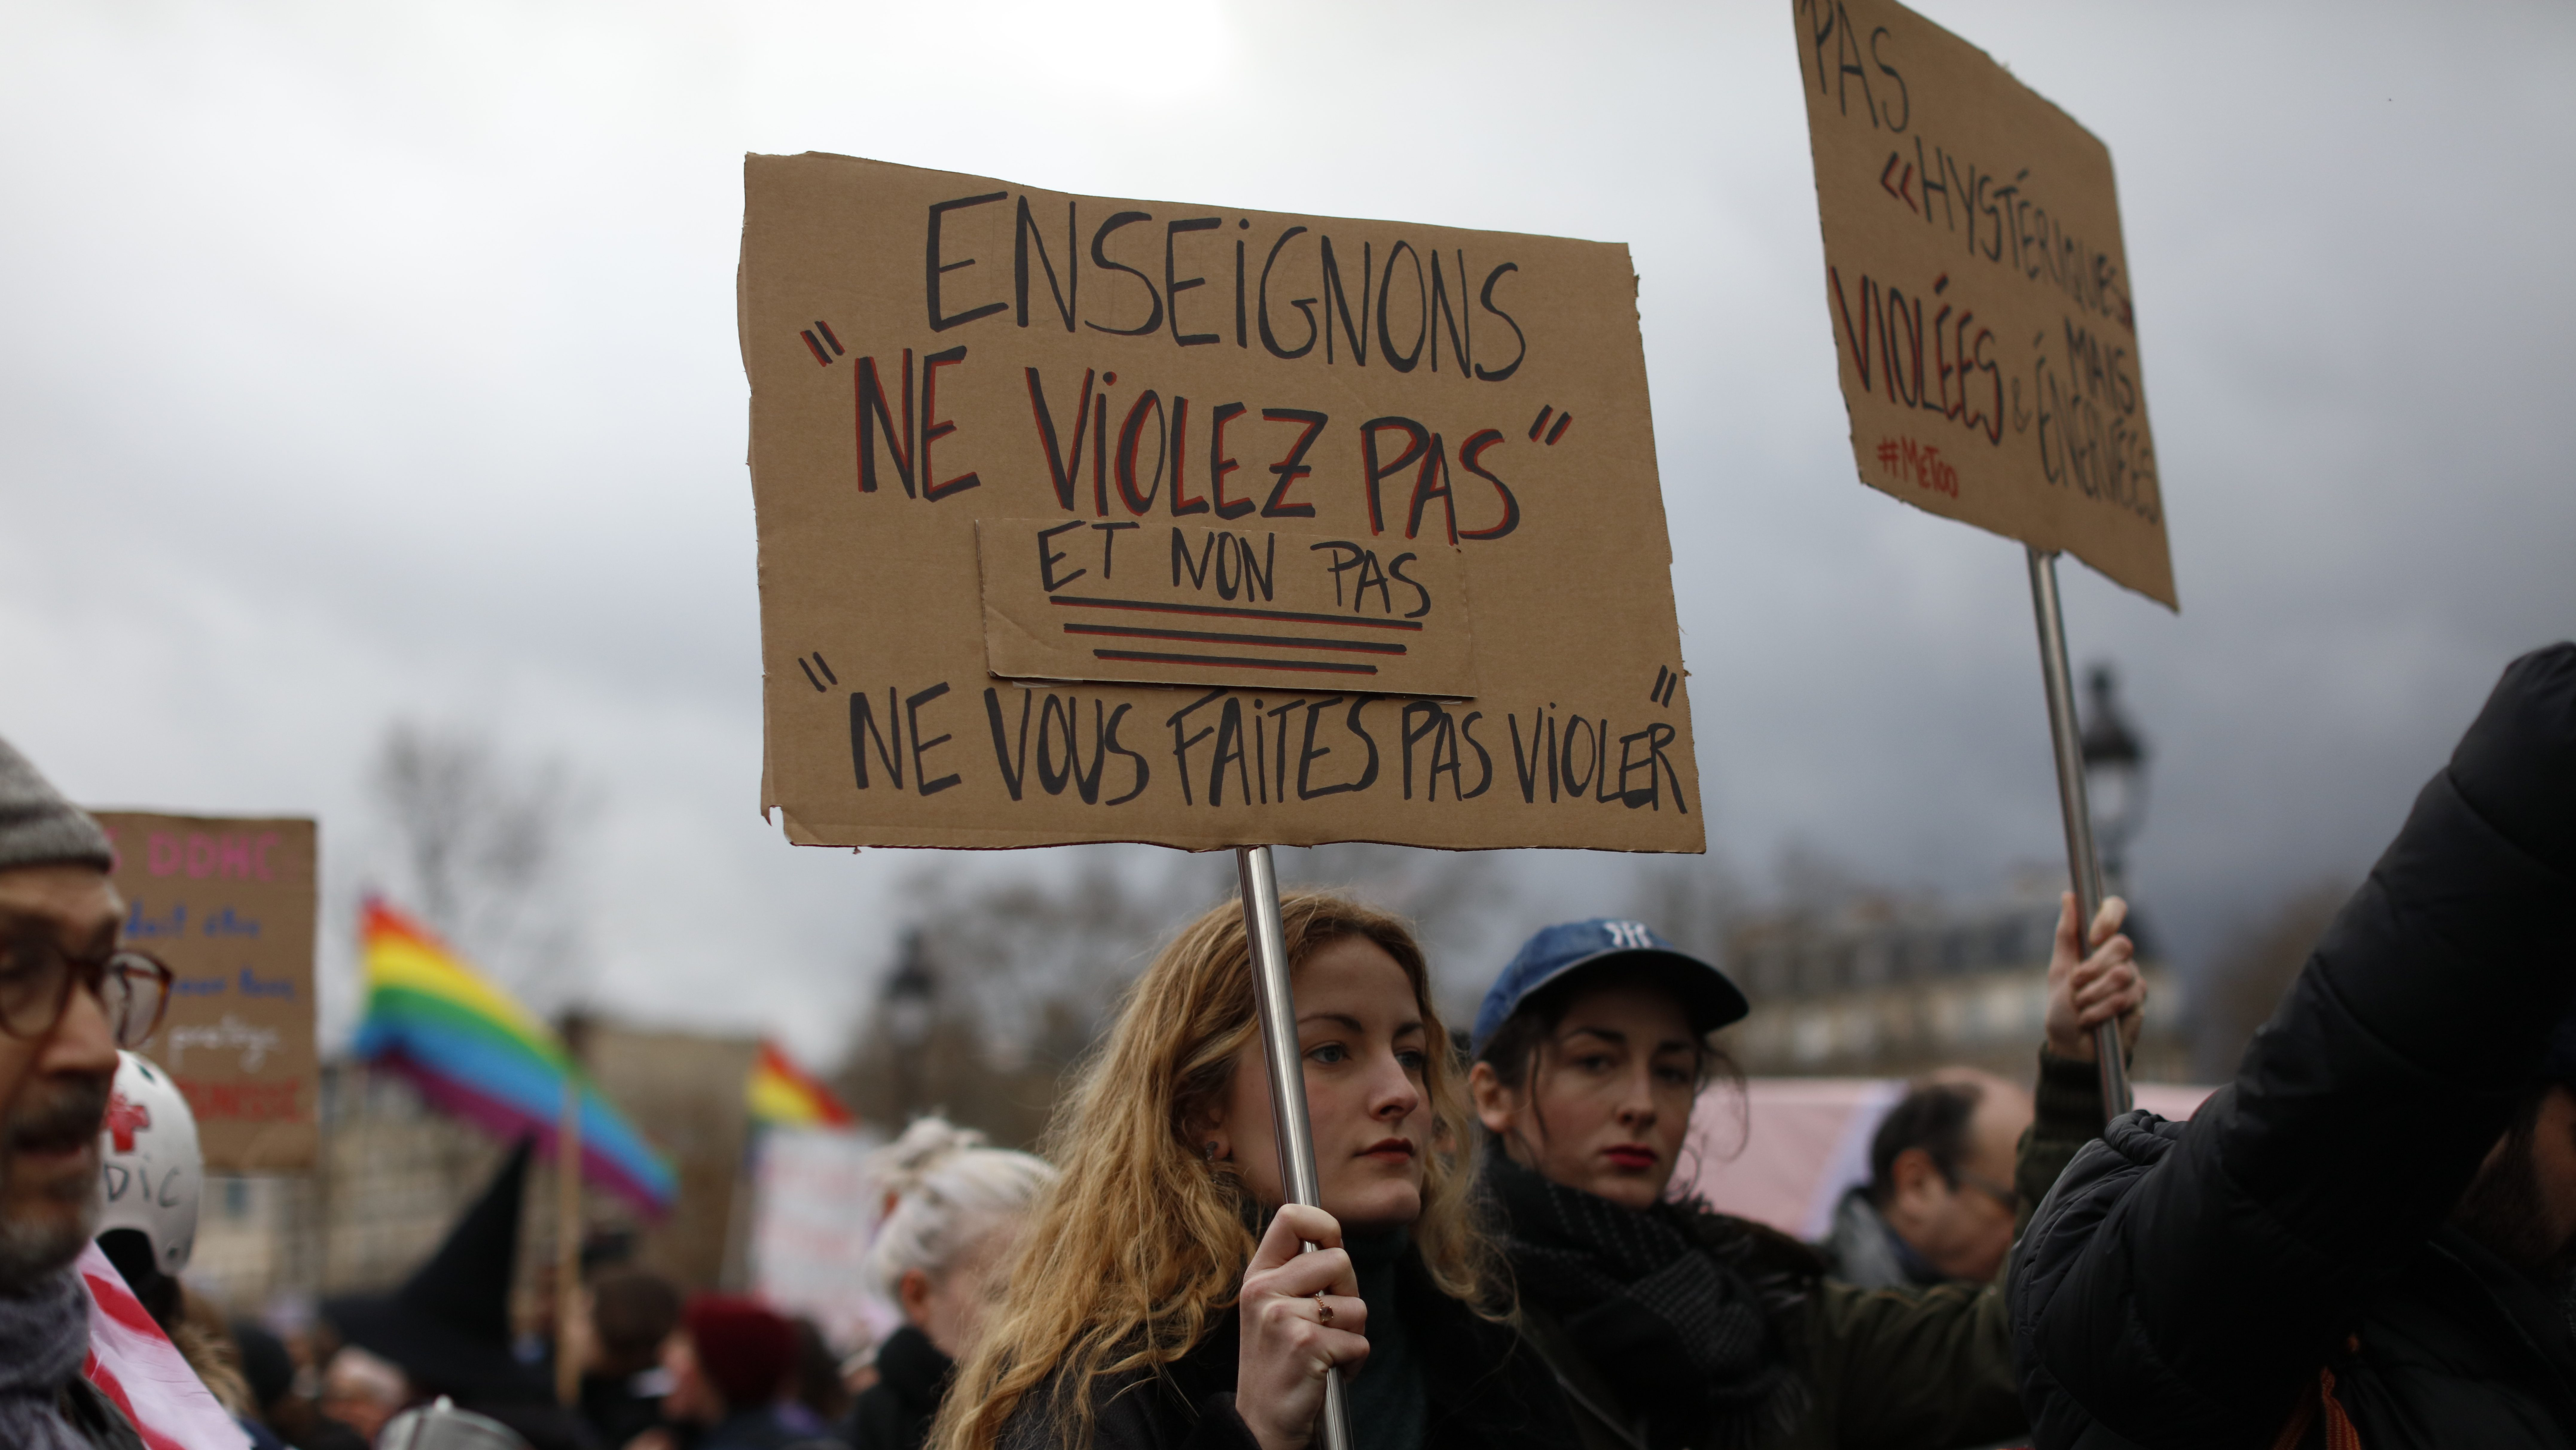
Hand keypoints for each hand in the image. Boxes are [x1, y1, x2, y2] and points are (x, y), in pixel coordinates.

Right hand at [1236, 1203, 1369, 1449]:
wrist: (1263, 1424)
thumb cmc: (1279, 1364)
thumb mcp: (1273, 1308)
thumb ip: (1297, 1273)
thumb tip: (1335, 1239)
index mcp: (1258, 1276)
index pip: (1292, 1217)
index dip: (1325, 1225)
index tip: (1331, 1248)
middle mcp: (1263, 1291)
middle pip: (1340, 1259)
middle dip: (1349, 1293)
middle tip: (1328, 1323)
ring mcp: (1282, 1318)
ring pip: (1356, 1305)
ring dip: (1353, 1333)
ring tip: (1325, 1351)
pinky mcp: (1305, 1346)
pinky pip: (1360, 1341)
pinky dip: (1354, 1362)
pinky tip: (1328, 1372)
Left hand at [2044, 892, 2144, 1061]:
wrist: (2073, 1048)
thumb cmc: (2062, 1010)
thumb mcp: (2059, 971)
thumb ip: (2067, 934)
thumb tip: (2069, 895)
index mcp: (2096, 944)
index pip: (2115, 910)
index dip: (2110, 916)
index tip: (2094, 937)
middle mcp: (2118, 957)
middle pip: (2121, 945)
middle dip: (2093, 969)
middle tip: (2077, 985)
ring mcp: (2132, 978)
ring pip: (2123, 973)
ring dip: (2094, 994)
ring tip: (2082, 1007)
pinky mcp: (2139, 1001)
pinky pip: (2126, 997)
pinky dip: (2102, 1010)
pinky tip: (2093, 1020)